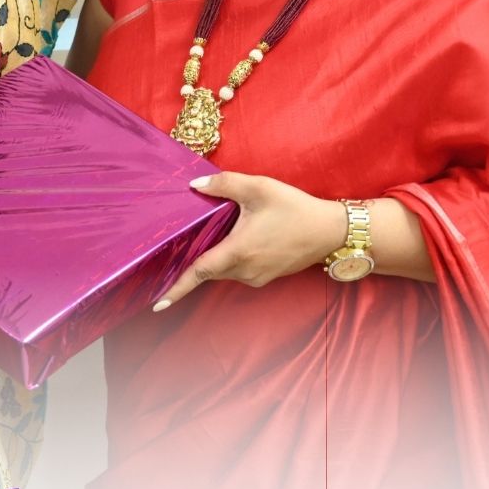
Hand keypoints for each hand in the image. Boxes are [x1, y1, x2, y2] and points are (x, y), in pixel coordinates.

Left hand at [153, 172, 341, 310]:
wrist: (330, 230)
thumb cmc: (294, 208)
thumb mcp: (259, 188)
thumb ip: (224, 184)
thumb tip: (195, 185)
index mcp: (238, 251)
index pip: (199, 271)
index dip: (177, 287)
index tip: (158, 303)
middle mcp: (246, 270)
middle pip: (210, 268)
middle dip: (196, 259)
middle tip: (184, 242)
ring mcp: (257, 277)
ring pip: (225, 270)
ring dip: (217, 256)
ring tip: (218, 232)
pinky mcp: (267, 277)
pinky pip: (240, 270)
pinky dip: (232, 258)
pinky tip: (239, 238)